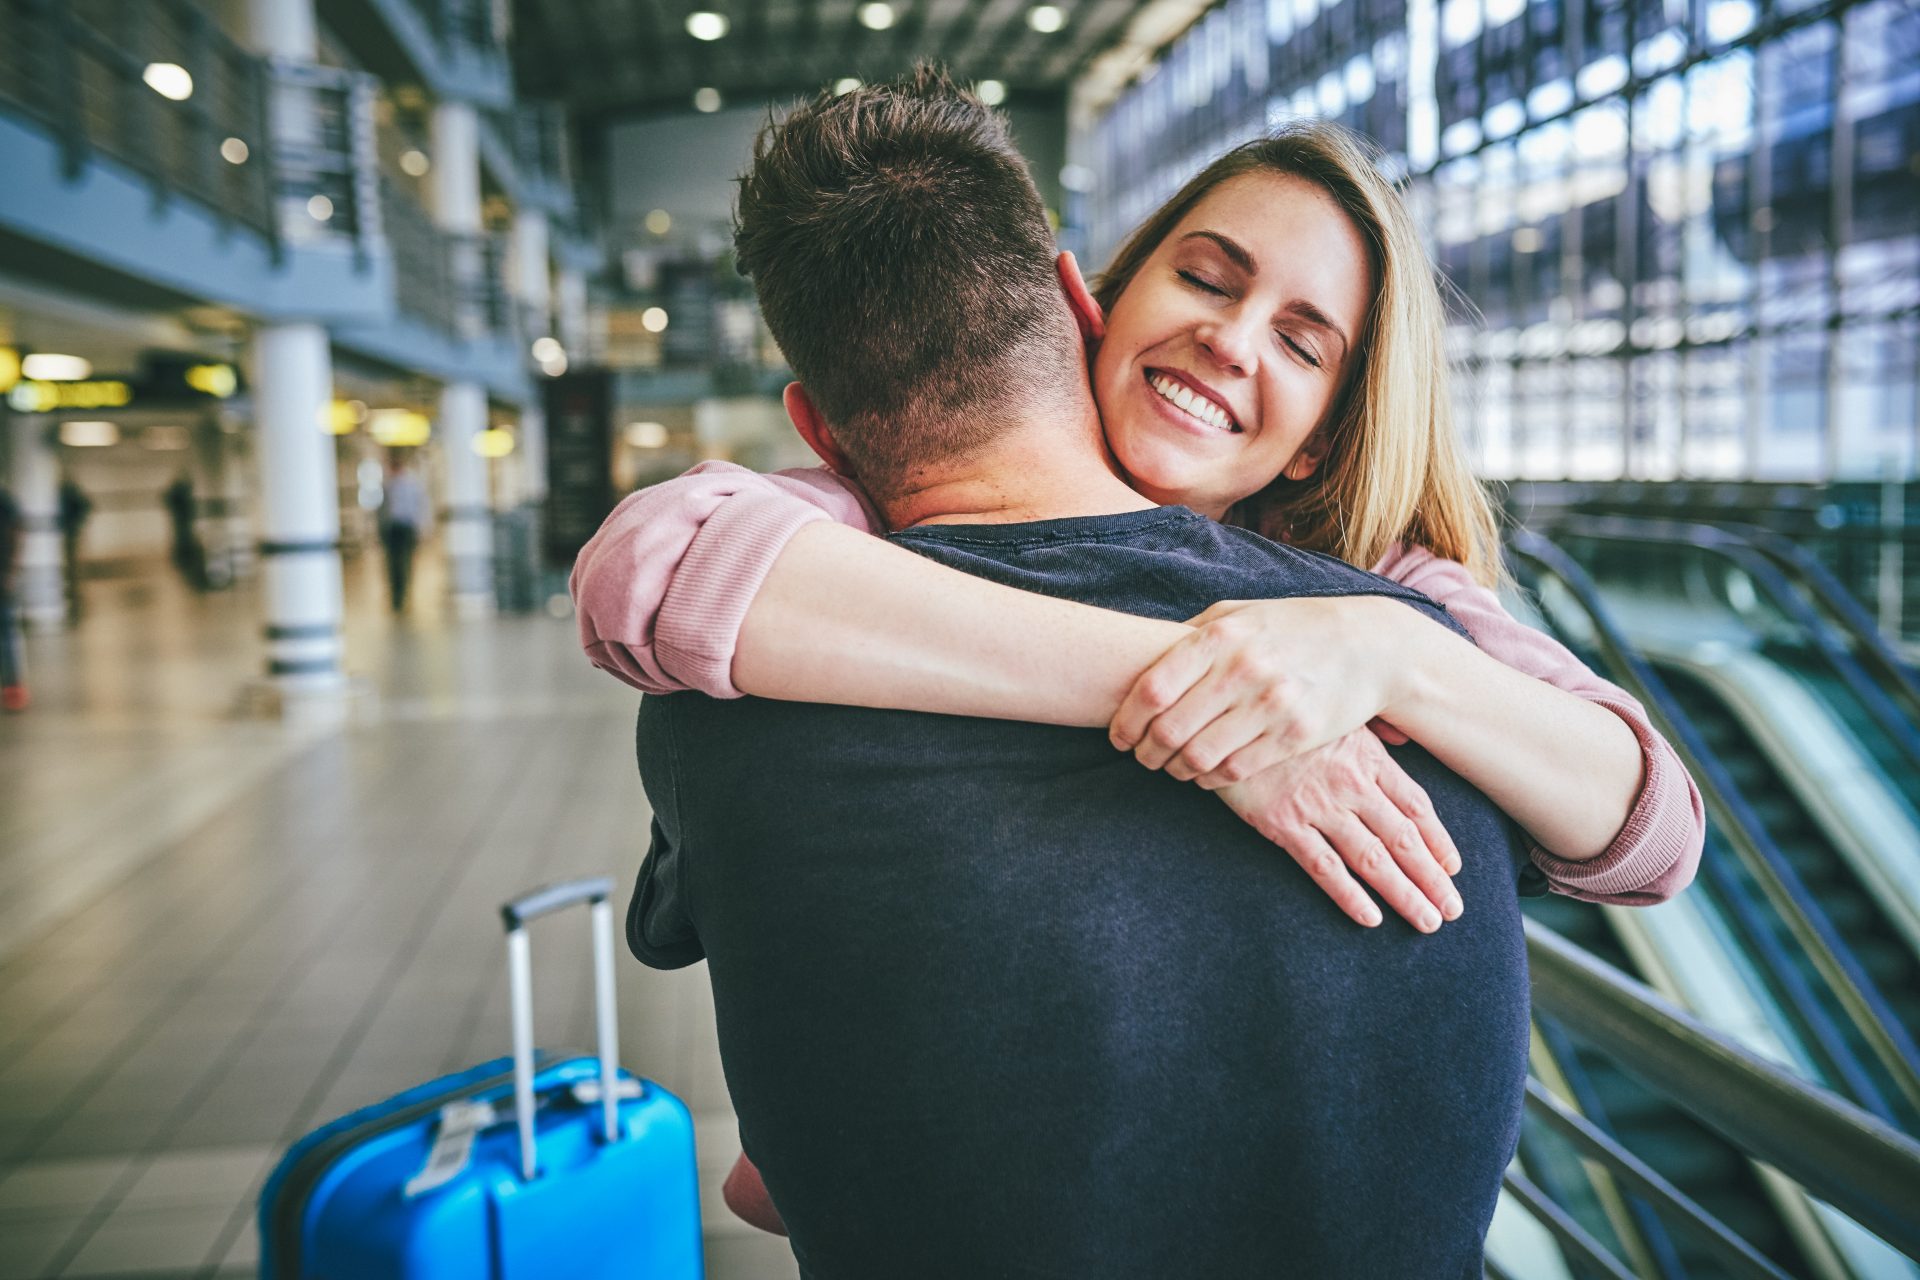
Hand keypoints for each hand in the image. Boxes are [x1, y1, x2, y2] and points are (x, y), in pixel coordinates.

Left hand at [1110, 597, 1410, 788]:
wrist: (1369, 645)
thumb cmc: (1292, 626)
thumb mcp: (1240, 612)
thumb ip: (1193, 632)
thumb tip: (1142, 655)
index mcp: (1221, 637)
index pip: (1152, 689)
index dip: (1125, 721)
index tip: (1118, 736)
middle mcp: (1244, 670)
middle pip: (1169, 730)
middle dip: (1145, 753)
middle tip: (1141, 758)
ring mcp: (1272, 705)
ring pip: (1199, 757)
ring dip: (1175, 770)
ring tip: (1171, 768)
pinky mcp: (1296, 735)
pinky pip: (1235, 770)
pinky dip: (1210, 779)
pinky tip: (1204, 774)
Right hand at [1216, 728, 1462, 931]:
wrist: (1224, 714)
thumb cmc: (1280, 711)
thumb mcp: (1332, 710)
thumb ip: (1371, 727)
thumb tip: (1403, 739)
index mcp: (1366, 757)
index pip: (1415, 805)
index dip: (1438, 840)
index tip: (1452, 868)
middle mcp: (1350, 784)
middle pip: (1403, 838)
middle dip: (1431, 878)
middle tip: (1452, 909)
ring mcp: (1317, 806)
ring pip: (1372, 858)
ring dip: (1404, 893)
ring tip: (1426, 921)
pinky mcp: (1282, 823)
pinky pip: (1323, 866)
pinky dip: (1349, 895)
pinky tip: (1371, 917)